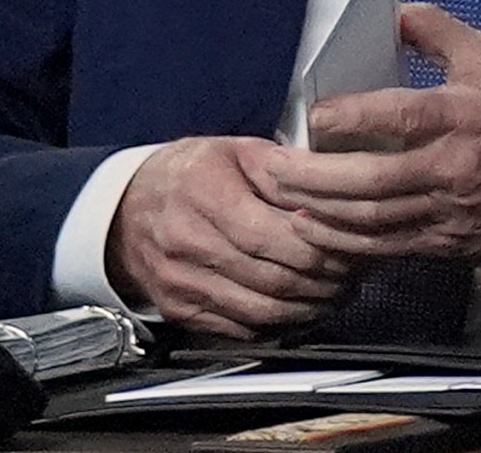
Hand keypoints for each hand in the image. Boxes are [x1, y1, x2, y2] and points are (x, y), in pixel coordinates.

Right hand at [107, 136, 356, 337]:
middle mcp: (189, 242)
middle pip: (274, 276)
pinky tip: (303, 306)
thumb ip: (281, 169)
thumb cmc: (187, 176)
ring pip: (264, 310)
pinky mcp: (182, 311)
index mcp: (205, 193)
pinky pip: (244, 329)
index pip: (273, 234)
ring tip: (337, 291)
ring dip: (311, 306)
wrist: (124, 213)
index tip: (351, 243)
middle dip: (326, 279)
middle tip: (355, 271)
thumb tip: (329, 191)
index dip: (320, 246)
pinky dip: (282, 323)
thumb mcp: (232, 151)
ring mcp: (183, 282)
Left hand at [263, 4, 480, 265]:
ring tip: (279, 194)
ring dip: (319, 210)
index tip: (315, 114)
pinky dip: (341, 241)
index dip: (355, 116)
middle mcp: (452, 166)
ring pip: (371, 218)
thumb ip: (436, 30)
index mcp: (464, 114)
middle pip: (374, 179)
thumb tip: (392, 14)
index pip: (404, 115)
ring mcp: (444, 209)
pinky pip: (382, 246)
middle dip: (315, 177)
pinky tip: (310, 228)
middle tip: (272, 167)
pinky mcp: (438, 240)